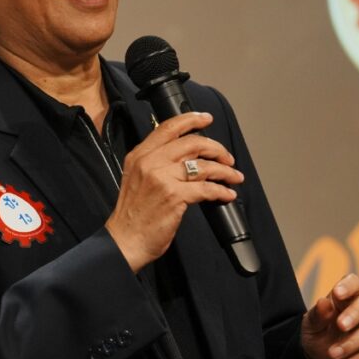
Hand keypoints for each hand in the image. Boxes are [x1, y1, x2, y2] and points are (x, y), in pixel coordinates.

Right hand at [106, 111, 242, 272]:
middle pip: (192, 143)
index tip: (206, 119)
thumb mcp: (137, 178)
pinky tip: (227, 194)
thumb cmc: (133, 214)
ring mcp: (162, 178)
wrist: (125, 240)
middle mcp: (150, 162)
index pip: (168, 128)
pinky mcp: (175, 196)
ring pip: (204, 165)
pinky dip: (222, 190)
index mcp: (139, 155)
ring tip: (234, 176)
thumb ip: (155, 162)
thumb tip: (187, 156)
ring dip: (225, 171)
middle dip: (216, 148)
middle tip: (227, 157)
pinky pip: (207, 188)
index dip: (191, 120)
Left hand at [301, 273, 358, 358]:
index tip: (337, 293)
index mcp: (347, 298)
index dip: (348, 286)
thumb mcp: (311, 325)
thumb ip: (317, 314)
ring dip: (352, 342)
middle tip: (340, 325)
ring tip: (333, 353)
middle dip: (355, 313)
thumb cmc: (319, 334)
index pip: (354, 283)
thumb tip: (323, 302)